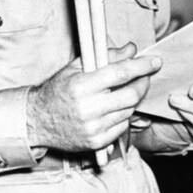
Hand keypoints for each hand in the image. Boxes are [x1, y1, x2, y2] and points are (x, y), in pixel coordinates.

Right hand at [27, 43, 160, 151]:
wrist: (38, 121)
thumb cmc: (57, 90)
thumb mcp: (76, 68)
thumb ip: (105, 57)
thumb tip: (132, 49)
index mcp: (80, 86)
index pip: (119, 73)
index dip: (141, 66)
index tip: (155, 61)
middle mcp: (87, 109)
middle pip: (130, 96)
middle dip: (142, 84)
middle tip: (144, 76)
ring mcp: (93, 128)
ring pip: (128, 111)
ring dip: (132, 99)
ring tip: (123, 92)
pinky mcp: (96, 143)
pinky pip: (122, 127)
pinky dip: (123, 116)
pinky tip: (114, 109)